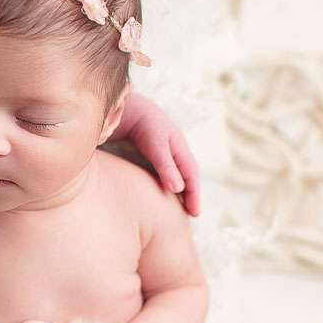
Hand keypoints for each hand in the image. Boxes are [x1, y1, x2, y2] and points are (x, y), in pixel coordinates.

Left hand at [118, 95, 200, 216]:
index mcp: (180, 149)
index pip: (191, 176)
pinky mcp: (150, 152)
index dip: (194, 195)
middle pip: (187, 176)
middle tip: (192, 214)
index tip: (195, 213)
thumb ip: (166, 167)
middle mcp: (175, 151)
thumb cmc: (142, 126)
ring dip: (179, 190)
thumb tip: (179, 189)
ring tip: (179, 207)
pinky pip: (162, 172)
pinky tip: (160, 192)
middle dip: (191, 194)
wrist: (126, 108)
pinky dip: (165, 183)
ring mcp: (164, 151)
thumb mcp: (156, 146)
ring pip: (176, 174)